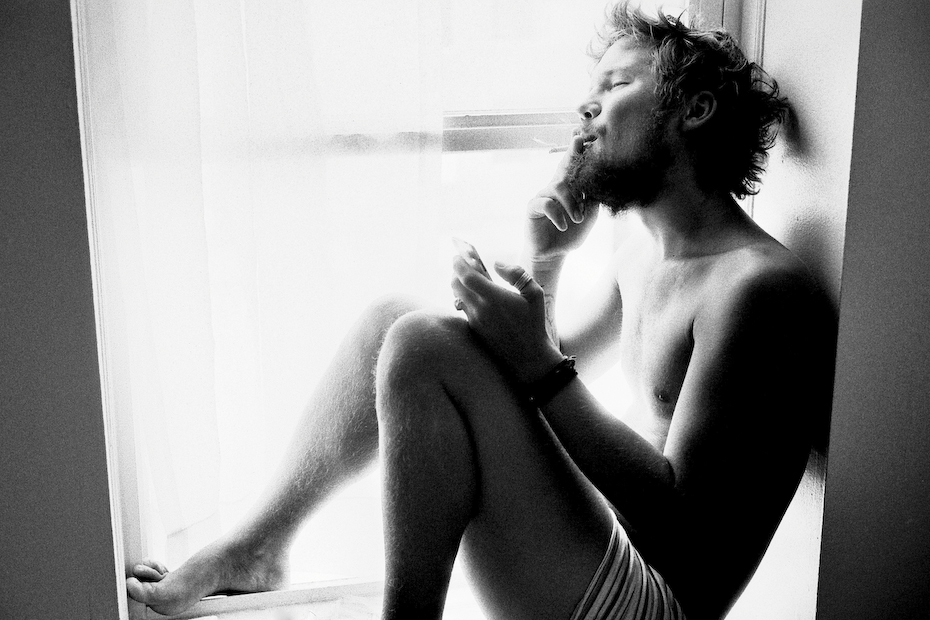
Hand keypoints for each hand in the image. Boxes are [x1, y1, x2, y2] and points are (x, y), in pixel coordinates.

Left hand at [451, 256, 563, 383]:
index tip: (458, 254)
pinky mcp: (474, 330)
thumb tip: (497, 263)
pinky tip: (474, 295)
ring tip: (468, 277)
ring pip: (457, 296)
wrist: (528, 358)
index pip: (466, 276)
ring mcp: (474, 321)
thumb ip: (516, 274)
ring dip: (459, 284)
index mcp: (493, 298)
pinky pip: (462, 308)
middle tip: (462, 263)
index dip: (459, 262)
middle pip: (456, 284)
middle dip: (456, 271)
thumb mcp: (534, 294)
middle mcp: (479, 309)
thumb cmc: (533, 324)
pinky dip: (463, 297)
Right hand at [526, 134, 599, 262]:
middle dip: (572, 152)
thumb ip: (593, 197)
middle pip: (564, 165)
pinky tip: (564, 225)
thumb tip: (603, 177)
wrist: (554, 254)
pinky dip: (558, 214)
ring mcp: (544, 195)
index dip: (582, 151)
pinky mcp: (533, 207)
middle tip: (579, 141)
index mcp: (571, 186)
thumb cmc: (572, 233)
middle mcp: (556, 186)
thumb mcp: (589, 215)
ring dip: (571, 202)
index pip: (577, 165)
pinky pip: (546, 203)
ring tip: (577, 218)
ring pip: (559, 186)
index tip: (590, 136)